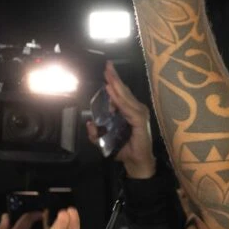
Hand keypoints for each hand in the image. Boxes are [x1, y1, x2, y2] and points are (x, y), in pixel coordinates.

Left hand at [107, 61, 157, 177]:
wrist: (136, 162)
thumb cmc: (124, 150)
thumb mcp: (105, 141)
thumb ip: (96, 134)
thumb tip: (89, 124)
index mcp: (129, 111)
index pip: (122, 94)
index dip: (114, 82)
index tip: (107, 70)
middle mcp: (136, 110)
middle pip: (124, 91)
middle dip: (115, 78)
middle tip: (107, 66)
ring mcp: (140, 114)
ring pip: (125, 97)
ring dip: (116, 85)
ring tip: (109, 75)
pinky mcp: (140, 121)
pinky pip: (128, 108)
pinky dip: (120, 99)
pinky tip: (112, 91)